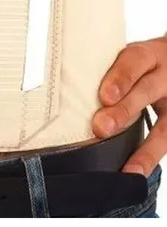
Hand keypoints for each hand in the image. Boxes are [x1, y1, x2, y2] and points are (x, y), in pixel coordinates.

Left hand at [93, 36, 166, 176]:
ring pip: (165, 124)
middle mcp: (165, 75)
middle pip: (147, 91)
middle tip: (101, 127)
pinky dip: (150, 157)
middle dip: (124, 111)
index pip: (135, 60)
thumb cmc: (142, 64)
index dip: (120, 78)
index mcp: (150, 54)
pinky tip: (137, 172)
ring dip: (145, 148)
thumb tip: (70, 93)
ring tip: (129, 168)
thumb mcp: (129, 58)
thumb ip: (108, 71)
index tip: (104, 96)